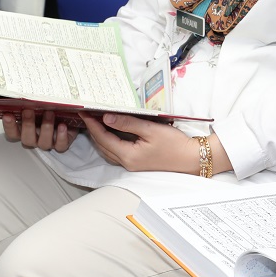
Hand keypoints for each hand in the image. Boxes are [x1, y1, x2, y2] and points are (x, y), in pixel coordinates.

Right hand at [2, 108, 77, 152]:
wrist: (69, 117)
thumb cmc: (50, 110)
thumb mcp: (39, 104)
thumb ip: (30, 101)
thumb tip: (24, 90)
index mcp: (24, 130)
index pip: (12, 132)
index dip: (9, 126)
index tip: (7, 115)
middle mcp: (34, 138)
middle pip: (26, 139)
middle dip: (27, 124)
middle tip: (28, 110)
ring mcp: (47, 142)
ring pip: (43, 143)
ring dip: (46, 127)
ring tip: (49, 113)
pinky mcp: (61, 144)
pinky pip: (60, 145)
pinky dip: (61, 136)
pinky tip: (62, 126)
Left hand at [83, 113, 209, 172]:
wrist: (192, 159)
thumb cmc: (175, 144)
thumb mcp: (151, 130)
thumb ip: (128, 123)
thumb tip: (107, 117)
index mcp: (128, 155)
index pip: (103, 138)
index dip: (92, 124)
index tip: (83, 111)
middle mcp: (127, 163)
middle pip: (102, 146)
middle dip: (92, 130)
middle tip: (86, 114)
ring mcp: (132, 165)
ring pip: (108, 151)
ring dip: (100, 137)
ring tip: (95, 121)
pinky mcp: (138, 163)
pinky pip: (116, 152)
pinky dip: (109, 142)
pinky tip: (111, 133)